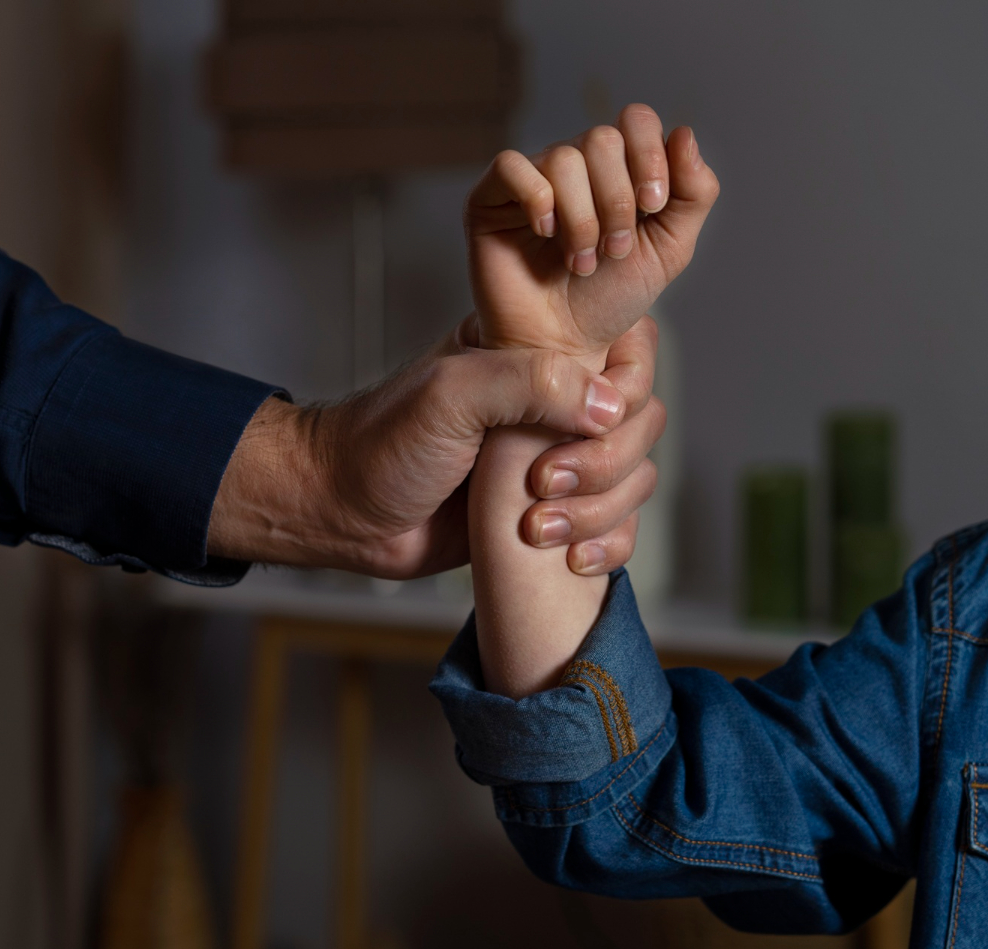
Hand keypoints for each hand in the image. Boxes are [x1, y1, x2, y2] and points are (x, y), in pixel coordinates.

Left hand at [206, 316, 662, 578]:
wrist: (345, 514)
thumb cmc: (383, 445)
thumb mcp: (451, 394)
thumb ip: (530, 383)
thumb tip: (610, 406)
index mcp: (536, 351)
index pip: (627, 350)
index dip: (623, 390)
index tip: (583, 423)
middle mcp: (555, 401)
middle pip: (642, 420)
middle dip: (605, 463)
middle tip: (543, 483)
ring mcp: (557, 457)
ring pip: (635, 477)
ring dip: (600, 510)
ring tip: (536, 528)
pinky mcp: (553, 512)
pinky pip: (617, 526)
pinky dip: (609, 545)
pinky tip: (572, 559)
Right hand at [466, 105, 718, 358]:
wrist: (563, 347)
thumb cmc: (609, 300)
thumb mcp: (669, 249)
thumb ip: (693, 194)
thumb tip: (685, 133)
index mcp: (617, 168)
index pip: (635, 121)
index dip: (649, 155)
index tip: (653, 206)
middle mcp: (574, 166)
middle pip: (602, 139)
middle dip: (617, 201)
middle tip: (614, 251)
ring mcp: (531, 179)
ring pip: (563, 158)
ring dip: (582, 219)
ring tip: (580, 262)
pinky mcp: (490, 198)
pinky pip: (511, 166)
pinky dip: (537, 200)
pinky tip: (544, 234)